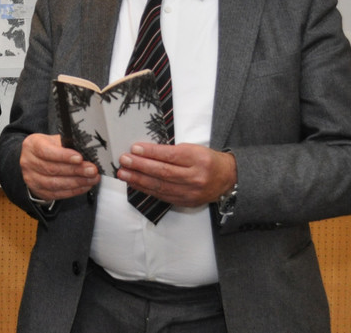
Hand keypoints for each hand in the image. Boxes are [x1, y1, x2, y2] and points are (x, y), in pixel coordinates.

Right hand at [20, 133, 99, 200]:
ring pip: (55, 184)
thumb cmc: (48, 147)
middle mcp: (28, 162)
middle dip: (75, 170)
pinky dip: (73, 191)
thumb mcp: (54, 140)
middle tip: (92, 170)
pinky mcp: (38, 191)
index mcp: (32, 145)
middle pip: (52, 169)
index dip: (64, 156)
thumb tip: (87, 150)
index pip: (46, 151)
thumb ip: (67, 144)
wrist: (35, 159)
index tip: (80, 158)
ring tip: (91, 179)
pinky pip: (57, 194)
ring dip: (76, 182)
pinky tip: (84, 186)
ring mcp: (31, 178)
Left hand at [117, 143, 235, 207]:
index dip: (150, 152)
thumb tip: (144, 152)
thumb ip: (172, 151)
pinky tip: (135, 183)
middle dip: (140, 166)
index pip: (170, 156)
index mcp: (198, 159)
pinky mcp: (185, 202)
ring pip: (160, 186)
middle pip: (163, 172)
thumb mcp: (193, 149)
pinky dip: (146, 189)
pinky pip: (162, 196)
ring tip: (124, 174)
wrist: (227, 178)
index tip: (134, 148)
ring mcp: (190, 192)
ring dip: (139, 180)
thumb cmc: (206, 159)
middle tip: (124, 161)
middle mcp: (195, 177)